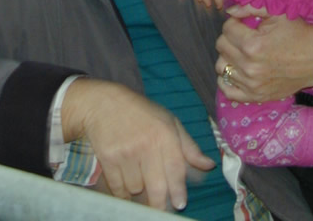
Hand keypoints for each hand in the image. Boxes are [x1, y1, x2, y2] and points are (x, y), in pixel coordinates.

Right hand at [61, 79, 214, 210]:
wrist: (104, 103)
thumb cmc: (141, 112)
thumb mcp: (169, 121)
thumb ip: (188, 146)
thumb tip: (209, 165)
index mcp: (165, 134)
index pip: (176, 169)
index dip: (178, 190)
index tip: (180, 203)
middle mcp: (146, 144)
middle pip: (157, 187)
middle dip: (160, 204)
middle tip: (161, 209)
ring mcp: (126, 152)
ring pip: (136, 189)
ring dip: (138, 191)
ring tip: (138, 180)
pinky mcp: (108, 159)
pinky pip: (118, 188)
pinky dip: (122, 192)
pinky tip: (126, 185)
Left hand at [215, 4, 312, 102]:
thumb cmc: (298, 33)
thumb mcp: (277, 13)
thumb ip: (250, 8)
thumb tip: (230, 11)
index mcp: (253, 45)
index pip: (226, 29)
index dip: (234, 23)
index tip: (243, 24)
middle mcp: (249, 67)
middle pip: (221, 47)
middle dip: (230, 38)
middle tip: (243, 37)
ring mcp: (252, 84)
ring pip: (222, 67)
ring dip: (229, 57)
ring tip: (241, 53)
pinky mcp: (256, 96)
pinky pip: (228, 91)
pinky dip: (226, 81)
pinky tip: (233, 71)